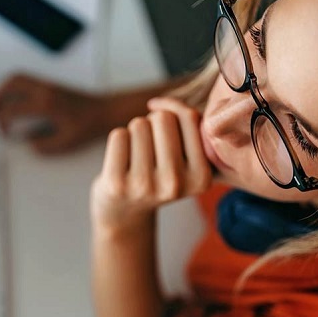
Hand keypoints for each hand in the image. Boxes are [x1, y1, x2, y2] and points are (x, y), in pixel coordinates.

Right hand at [0, 73, 105, 154]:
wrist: (103, 110)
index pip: (14, 109)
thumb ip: (44, 145)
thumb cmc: (87, 127)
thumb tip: (28, 144)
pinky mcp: (49, 84)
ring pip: (17, 78)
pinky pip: (25, 80)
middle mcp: (44, 89)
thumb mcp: (66, 142)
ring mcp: (47, 84)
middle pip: (11, 84)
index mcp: (46, 104)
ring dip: (3, 89)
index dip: (1, 121)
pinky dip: (13, 88)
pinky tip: (12, 102)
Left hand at [90, 97, 211, 232]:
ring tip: (136, 159)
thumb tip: (157, 103)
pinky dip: (118, 141)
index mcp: (201, 178)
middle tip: (150, 152)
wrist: (124, 213)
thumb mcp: (186, 156)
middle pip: (163, 118)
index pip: (190, 118)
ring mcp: (144, 186)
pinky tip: (120, 163)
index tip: (169, 130)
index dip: (175, 113)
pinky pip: (118, 135)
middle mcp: (175, 185)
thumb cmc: (157, 174)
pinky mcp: (116, 184)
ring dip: (135, 134)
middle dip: (153, 124)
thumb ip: (187, 124)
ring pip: (139, 124)